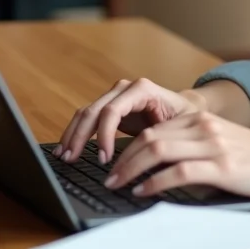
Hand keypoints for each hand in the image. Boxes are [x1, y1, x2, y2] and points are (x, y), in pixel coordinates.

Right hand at [56, 78, 203, 163]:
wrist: (186, 109)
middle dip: (80, 136)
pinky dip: (75, 133)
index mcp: (142, 89)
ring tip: (63, 156)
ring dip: (72, 135)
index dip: (104, 135)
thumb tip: (142, 160)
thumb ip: (159, 138)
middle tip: (72, 159)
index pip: (112, 110)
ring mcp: (114, 96)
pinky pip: (87, 119)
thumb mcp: (177, 128)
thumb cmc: (185, 119)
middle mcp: (124, 88)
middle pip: (94, 111)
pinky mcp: (109, 107)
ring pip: (86, 113)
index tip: (104, 159)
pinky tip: (66, 148)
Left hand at [103, 111, 249, 199]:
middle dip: (123, 158)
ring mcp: (212, 145)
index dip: (128, 146)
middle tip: (108, 176)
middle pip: (149, 138)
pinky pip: (178, 171)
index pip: (153, 129)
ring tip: (118, 184)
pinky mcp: (222, 166)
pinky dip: (155, 182)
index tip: (114, 163)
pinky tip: (144, 191)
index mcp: (202, 120)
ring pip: (157, 151)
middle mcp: (204, 127)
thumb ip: (195, 147)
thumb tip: (160, 165)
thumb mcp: (223, 144)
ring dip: (131, 169)